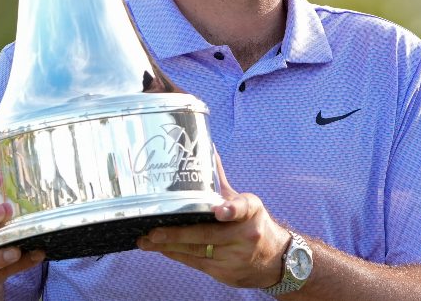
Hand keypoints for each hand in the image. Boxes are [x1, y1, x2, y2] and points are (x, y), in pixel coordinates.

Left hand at [136, 153, 291, 288]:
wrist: (273, 260)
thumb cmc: (252, 224)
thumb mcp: (244, 201)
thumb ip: (220, 180)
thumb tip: (207, 148)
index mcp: (251, 211)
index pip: (242, 208)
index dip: (230, 210)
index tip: (220, 211)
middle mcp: (246, 234)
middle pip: (208, 235)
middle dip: (178, 234)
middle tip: (155, 231)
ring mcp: (236, 256)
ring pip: (197, 251)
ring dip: (170, 246)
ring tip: (147, 240)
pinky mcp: (225, 272)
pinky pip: (196, 263)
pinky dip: (177, 255)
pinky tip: (160, 249)